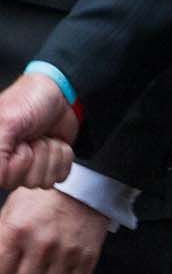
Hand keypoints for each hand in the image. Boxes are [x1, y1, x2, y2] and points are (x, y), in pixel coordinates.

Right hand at [0, 73, 78, 189]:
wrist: (61, 92)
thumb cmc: (30, 100)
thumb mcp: (7, 122)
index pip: (6, 180)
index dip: (18, 162)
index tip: (20, 144)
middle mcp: (9, 164)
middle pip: (27, 181)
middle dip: (38, 155)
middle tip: (33, 137)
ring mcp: (31, 166)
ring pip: (46, 180)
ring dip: (51, 153)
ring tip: (43, 136)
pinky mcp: (51, 164)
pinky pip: (61, 175)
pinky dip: (63, 156)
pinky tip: (55, 141)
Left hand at [0, 187, 107, 273]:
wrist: (83, 185)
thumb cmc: (42, 199)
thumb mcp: (11, 209)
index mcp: (17, 231)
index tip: (9, 269)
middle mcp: (42, 243)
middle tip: (28, 270)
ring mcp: (67, 250)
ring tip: (47, 270)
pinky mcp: (88, 255)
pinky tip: (63, 271)